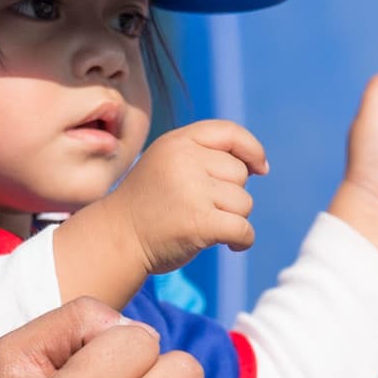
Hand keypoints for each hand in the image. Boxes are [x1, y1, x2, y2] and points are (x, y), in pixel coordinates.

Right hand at [103, 119, 268, 277]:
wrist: (117, 238)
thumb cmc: (149, 203)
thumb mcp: (168, 163)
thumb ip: (204, 154)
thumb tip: (257, 164)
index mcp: (177, 142)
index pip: (229, 132)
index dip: (252, 149)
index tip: (260, 168)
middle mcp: (184, 160)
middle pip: (240, 173)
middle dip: (231, 193)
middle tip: (201, 206)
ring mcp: (191, 191)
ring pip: (244, 203)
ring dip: (233, 218)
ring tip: (202, 223)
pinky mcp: (199, 222)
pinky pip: (244, 229)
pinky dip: (243, 240)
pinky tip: (231, 244)